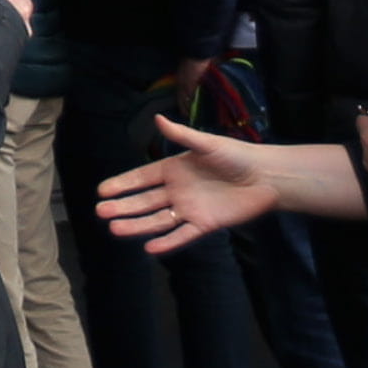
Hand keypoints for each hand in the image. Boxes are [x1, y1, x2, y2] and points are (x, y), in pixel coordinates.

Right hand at [94, 130, 282, 253]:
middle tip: (101, 211)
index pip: (142, 178)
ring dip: (137, 225)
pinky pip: (182, 235)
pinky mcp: (205, 225)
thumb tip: (158, 119)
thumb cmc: (237, 156)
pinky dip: (167, 242)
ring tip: (115, 229)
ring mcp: (190, 209)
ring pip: (158, 220)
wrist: (266, 177)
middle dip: (123, 207)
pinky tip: (149, 248)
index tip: (102, 190)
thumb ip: (181, 135)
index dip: (123, 184)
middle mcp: (177, 191)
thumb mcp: (207, 144)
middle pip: (145, 201)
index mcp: (174, 169)